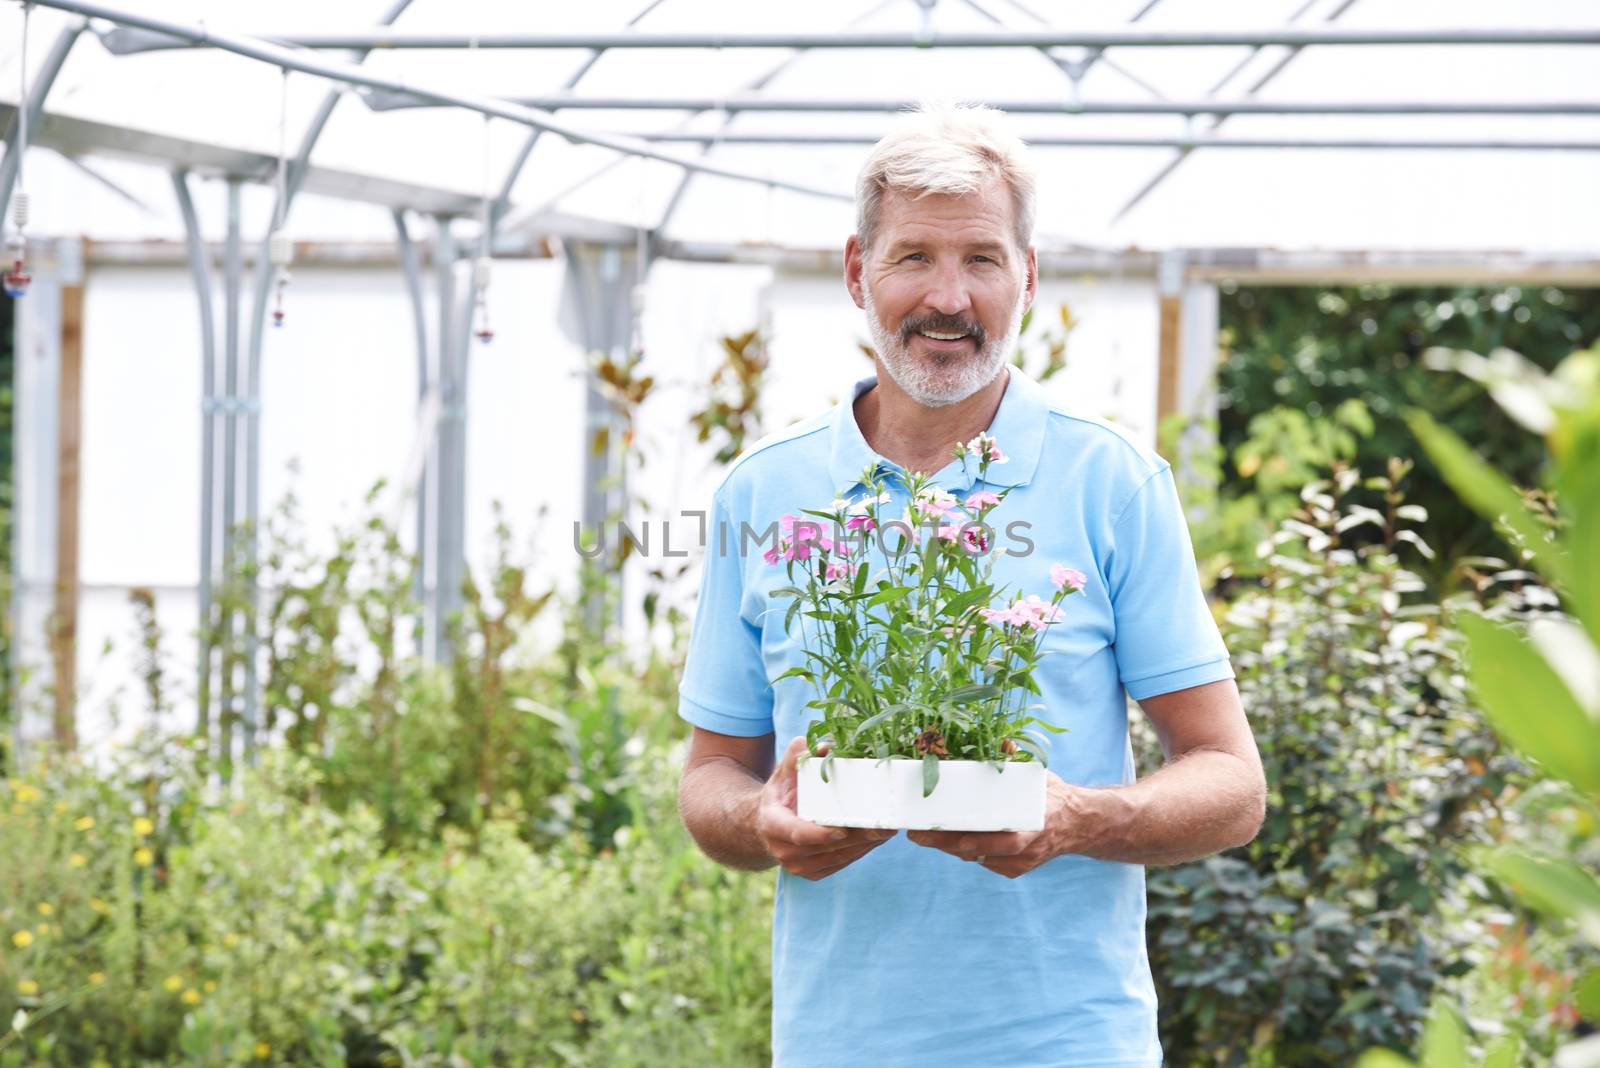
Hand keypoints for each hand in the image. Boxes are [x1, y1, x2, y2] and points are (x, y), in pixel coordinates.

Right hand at [756, 736, 896, 880]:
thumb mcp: (785, 769)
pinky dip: (859, 852)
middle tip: (885, 826)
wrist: (767, 822)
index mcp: (773, 823)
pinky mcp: (811, 873)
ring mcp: (797, 866)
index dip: (820, 834)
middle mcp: (782, 849)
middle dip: (856, 838)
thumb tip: (824, 747)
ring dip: (864, 846)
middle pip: (825, 847)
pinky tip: (876, 839)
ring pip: (837, 858)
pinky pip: (839, 864)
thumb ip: (798, 754)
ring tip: (888, 830)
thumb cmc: (782, 790)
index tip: (843, 830)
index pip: (796, 832)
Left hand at [906, 772, 1087, 878]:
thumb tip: (1001, 743)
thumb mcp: (1039, 776)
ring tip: (924, 835)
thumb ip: (1017, 761)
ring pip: (979, 859)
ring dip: (951, 849)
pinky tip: (948, 842)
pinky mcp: (1017, 871)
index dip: (976, 841)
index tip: (950, 834)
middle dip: (946, 844)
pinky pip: (986, 863)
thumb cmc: (1054, 795)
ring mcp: (1022, 863)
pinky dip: (967, 853)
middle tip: (918, 834)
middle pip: (981, 852)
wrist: (1080, 824)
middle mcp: (1029, 849)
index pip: (1005, 840)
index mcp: (1036, 824)